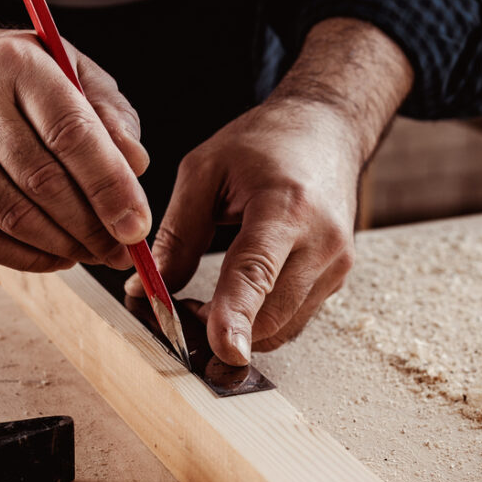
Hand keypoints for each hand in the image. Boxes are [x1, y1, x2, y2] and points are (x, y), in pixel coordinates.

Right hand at [0, 25, 151, 271]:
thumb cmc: (16, 73)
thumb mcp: (71, 67)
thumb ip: (110, 111)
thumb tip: (136, 165)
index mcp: (17, 64)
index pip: (71, 133)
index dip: (110, 186)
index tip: (137, 227)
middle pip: (42, 181)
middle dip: (91, 227)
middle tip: (120, 251)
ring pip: (9, 214)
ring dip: (61, 246)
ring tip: (92, 254)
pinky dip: (24, 257)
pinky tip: (55, 257)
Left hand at [133, 97, 360, 364]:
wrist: (327, 131)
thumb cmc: (264, 143)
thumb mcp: (205, 171)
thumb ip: (177, 234)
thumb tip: (144, 290)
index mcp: (286, 207)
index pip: (258, 272)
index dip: (237, 315)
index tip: (223, 350)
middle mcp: (322, 242)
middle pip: (269, 315)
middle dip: (220, 329)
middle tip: (178, 312)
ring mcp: (336, 265)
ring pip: (281, 328)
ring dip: (240, 330)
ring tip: (205, 304)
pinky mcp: (336, 280)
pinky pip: (292, 320)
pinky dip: (260, 321)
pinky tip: (236, 298)